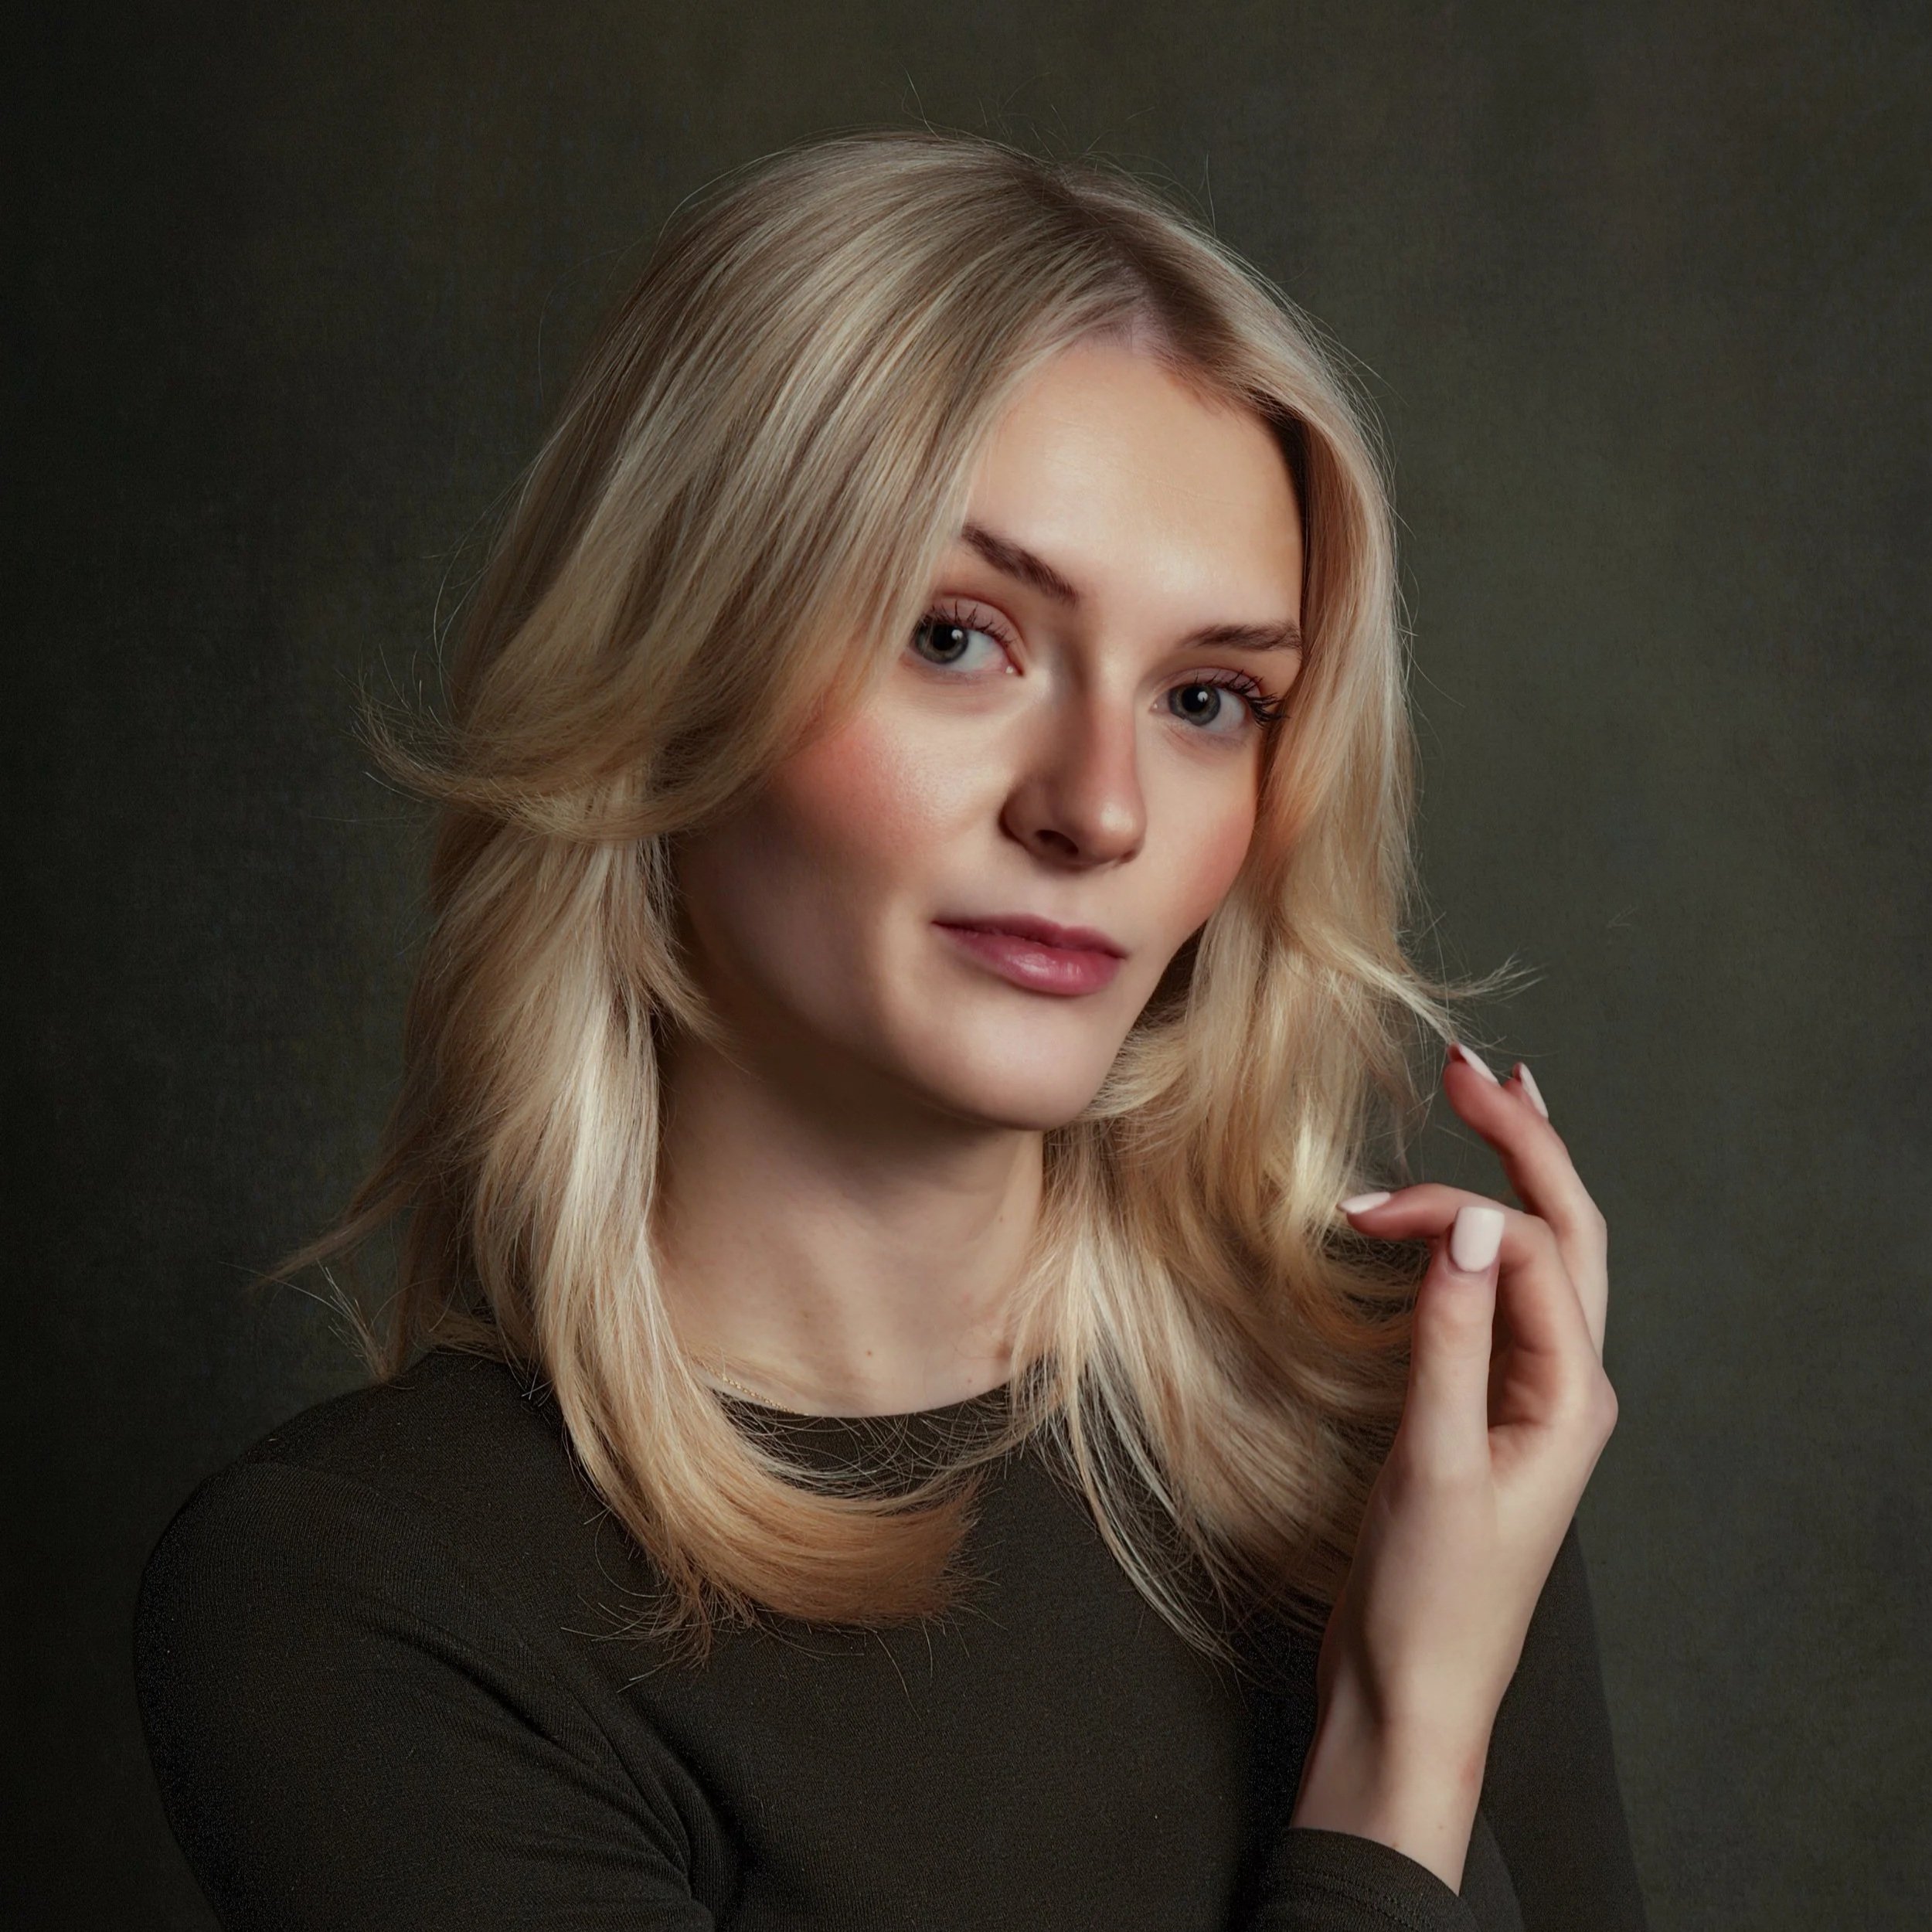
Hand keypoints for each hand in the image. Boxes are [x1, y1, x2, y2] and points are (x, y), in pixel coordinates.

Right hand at [1289, 1044, 1617, 1887]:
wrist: (1413, 1691)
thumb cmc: (1428, 1598)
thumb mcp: (1436, 1467)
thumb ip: (1449, 1342)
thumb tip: (1459, 1223)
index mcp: (1569, 1396)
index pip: (1523, 1253)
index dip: (1448, 1210)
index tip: (1362, 1210)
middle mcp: (1565, 1385)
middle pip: (1567, 1233)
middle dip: (1525, 1142)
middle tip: (1468, 1068)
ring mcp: (1531, 1396)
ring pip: (1544, 1259)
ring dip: (1519, 1176)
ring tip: (1493, 1104)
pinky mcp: (1490, 1409)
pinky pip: (1505, 1297)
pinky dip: (1484, 1234)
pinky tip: (1459, 1215)